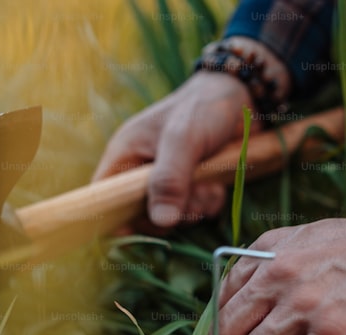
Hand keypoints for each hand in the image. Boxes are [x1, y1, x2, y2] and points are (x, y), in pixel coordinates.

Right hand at [93, 72, 256, 230]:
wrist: (242, 97)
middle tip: (193, 194)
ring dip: (195, 208)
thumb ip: (169, 179)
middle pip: (140, 216)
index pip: (103, 197)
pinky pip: (195, 212)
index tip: (141, 226)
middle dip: (169, 213)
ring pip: (171, 217)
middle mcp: (141, 172)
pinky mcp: (191, 188)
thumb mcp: (183, 139)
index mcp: (126, 155)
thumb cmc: (203, 108)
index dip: (113, 216)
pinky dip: (209, 204)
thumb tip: (161, 222)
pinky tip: (218, 185)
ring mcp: (167, 182)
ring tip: (210, 184)